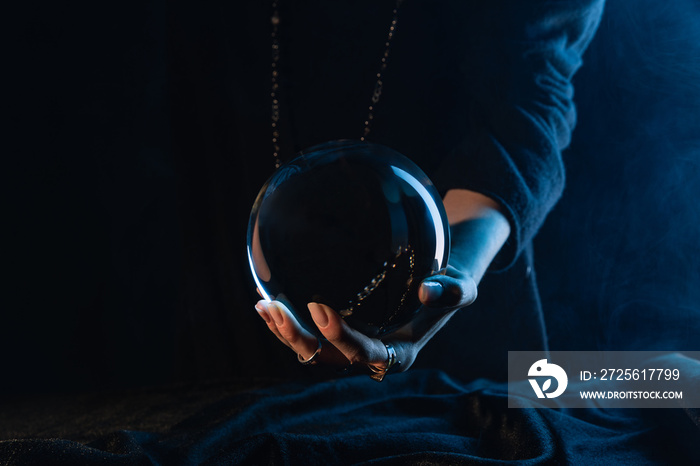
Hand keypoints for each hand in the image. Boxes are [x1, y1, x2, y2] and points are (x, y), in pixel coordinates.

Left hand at [255, 188, 510, 377]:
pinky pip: (307, 334)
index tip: (319, 308)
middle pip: (330, 358)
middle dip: (301, 339)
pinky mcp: (337, 332)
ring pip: (312, 350)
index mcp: (399, 352)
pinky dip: (284, 322)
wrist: (437, 280)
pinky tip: (263, 303)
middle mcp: (371, 354)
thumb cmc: (449, 285)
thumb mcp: (461, 286)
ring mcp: (351, 344)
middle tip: (279, 308)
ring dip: (286, 333)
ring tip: (265, 306)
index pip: (367, 354)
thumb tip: (428, 292)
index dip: (342, 338)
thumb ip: (452, 291)